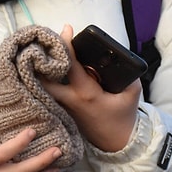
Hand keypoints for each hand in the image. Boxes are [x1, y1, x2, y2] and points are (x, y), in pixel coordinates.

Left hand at [43, 24, 139, 151]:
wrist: (117, 143)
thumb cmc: (124, 116)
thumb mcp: (132, 93)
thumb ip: (126, 74)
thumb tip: (117, 56)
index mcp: (86, 93)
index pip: (71, 65)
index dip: (67, 45)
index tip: (66, 29)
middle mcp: (69, 100)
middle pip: (44, 78)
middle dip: (39, 60)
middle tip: (40, 42)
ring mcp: (62, 107)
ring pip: (43, 86)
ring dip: (39, 70)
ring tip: (39, 52)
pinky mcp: (61, 111)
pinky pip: (49, 92)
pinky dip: (45, 79)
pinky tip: (44, 67)